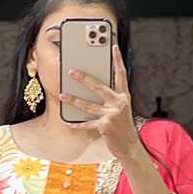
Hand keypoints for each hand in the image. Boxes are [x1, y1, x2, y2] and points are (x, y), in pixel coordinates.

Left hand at [59, 41, 140, 161]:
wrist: (130, 147)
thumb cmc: (123, 127)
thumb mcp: (121, 110)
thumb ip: (112, 99)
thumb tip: (94, 88)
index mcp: (124, 96)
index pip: (121, 74)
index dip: (118, 60)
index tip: (114, 47)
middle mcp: (119, 103)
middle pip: (99, 87)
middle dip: (84, 78)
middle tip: (71, 71)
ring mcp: (112, 115)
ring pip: (89, 105)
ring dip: (74, 100)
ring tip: (62, 95)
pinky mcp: (105, 126)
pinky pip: (88, 124)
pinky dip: (78, 124)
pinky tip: (68, 123)